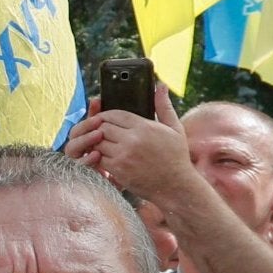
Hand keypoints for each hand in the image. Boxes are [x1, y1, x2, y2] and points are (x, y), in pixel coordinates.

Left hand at [63, 85, 196, 202]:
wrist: (176, 186)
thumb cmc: (176, 157)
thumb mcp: (175, 128)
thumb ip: (164, 106)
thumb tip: (160, 85)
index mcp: (145, 126)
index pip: (115, 114)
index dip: (106, 114)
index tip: (105, 118)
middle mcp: (133, 139)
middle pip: (103, 126)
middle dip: (99, 127)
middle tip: (100, 131)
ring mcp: (124, 155)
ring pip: (98, 141)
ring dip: (96, 142)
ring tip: (100, 143)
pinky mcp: (118, 170)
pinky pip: (99, 158)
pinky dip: (97, 156)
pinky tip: (102, 156)